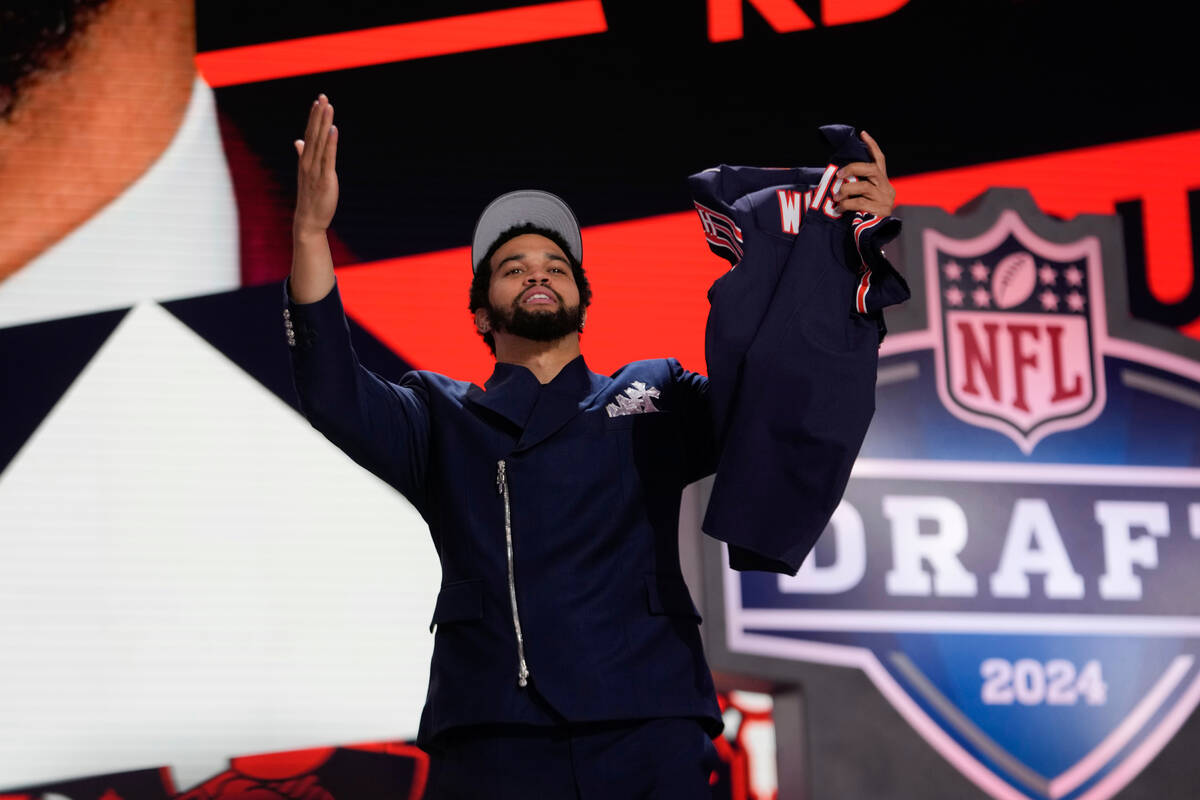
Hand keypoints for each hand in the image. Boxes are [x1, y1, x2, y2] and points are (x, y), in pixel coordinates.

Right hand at [293, 94, 338, 235]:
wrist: (309, 220)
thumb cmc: (310, 196)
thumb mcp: (306, 172)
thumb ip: (302, 154)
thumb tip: (298, 140)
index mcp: (305, 159)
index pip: (309, 134)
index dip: (314, 117)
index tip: (318, 101)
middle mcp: (308, 162)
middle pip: (314, 134)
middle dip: (319, 115)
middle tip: (323, 96)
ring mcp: (315, 170)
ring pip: (320, 142)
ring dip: (324, 123)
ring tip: (328, 106)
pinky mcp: (325, 178)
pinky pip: (328, 157)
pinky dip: (330, 143)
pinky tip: (333, 129)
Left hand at [833, 130, 894, 217]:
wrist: (876, 237)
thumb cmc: (866, 215)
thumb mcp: (866, 197)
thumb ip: (859, 186)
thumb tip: (839, 177)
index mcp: (884, 182)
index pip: (879, 160)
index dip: (871, 146)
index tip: (863, 133)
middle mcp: (886, 188)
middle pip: (872, 169)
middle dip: (853, 168)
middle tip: (839, 174)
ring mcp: (884, 200)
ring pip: (863, 187)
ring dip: (846, 190)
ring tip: (836, 197)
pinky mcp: (879, 211)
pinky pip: (858, 203)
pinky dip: (845, 205)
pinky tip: (838, 209)